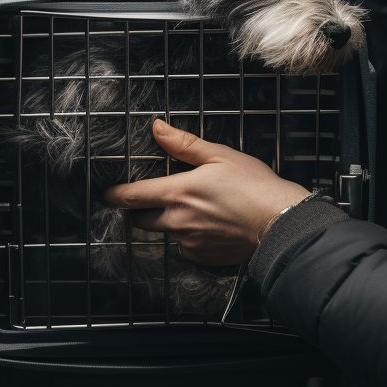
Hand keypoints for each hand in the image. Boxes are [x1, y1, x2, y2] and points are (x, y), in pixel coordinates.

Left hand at [104, 118, 308, 265]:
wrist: (278, 222)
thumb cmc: (252, 184)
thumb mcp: (219, 155)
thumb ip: (184, 144)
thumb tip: (157, 128)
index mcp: (178, 193)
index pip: (133, 196)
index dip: (116, 195)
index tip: (107, 193)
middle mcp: (177, 222)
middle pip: (142, 220)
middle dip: (141, 210)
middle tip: (155, 198)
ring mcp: (188, 243)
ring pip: (166, 233)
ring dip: (170, 223)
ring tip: (196, 210)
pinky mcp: (201, 258)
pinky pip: (185, 247)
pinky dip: (190, 237)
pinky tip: (210, 225)